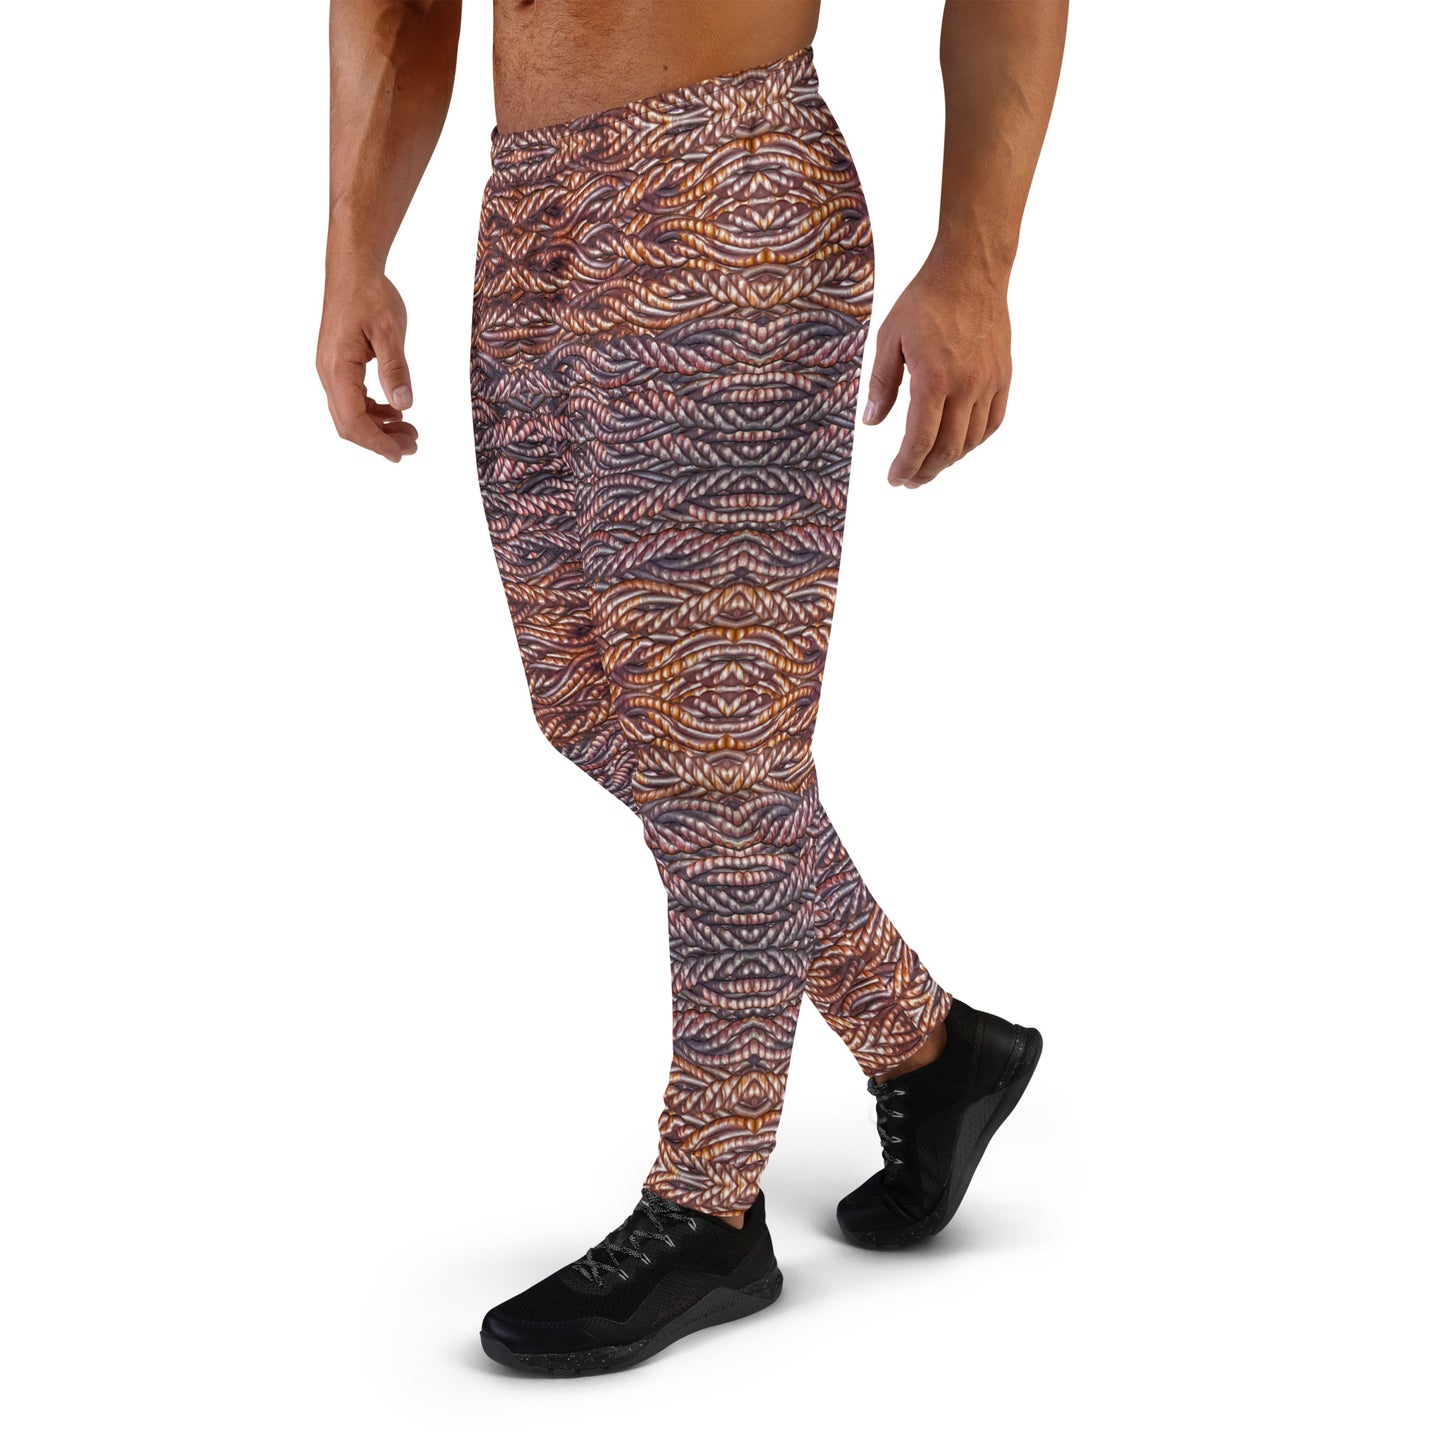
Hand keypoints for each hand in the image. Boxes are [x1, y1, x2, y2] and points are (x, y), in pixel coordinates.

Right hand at [316, 267, 418, 461]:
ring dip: (379, 427)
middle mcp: (329, 373)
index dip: (377, 441)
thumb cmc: (370, 294)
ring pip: (350, 413)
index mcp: (337, 367)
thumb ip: (396, 369)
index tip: (401, 454)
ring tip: (409, 431)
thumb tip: (404, 404)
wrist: (353, 270)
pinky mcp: (339, 366)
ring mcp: (331, 370)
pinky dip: (373, 411)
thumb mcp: (389, 330)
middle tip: (413, 445)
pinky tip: (395, 410)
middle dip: (380, 440)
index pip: (353, 419)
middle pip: (348, 423)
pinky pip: (352, 399)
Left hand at [863, 250, 1011, 487]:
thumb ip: (881, 384)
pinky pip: (992, 422)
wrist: (971, 271)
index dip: (906, 467)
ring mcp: (988, 382)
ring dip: (948, 460)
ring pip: (971, 441)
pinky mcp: (1003, 376)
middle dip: (925, 472)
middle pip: (947, 449)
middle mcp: (966, 386)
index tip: (894, 479)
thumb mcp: (890, 338)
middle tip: (909, 480)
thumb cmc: (926, 300)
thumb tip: (872, 423)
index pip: (919, 440)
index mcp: (933, 378)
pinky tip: (958, 444)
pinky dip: (974, 441)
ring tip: (929, 465)